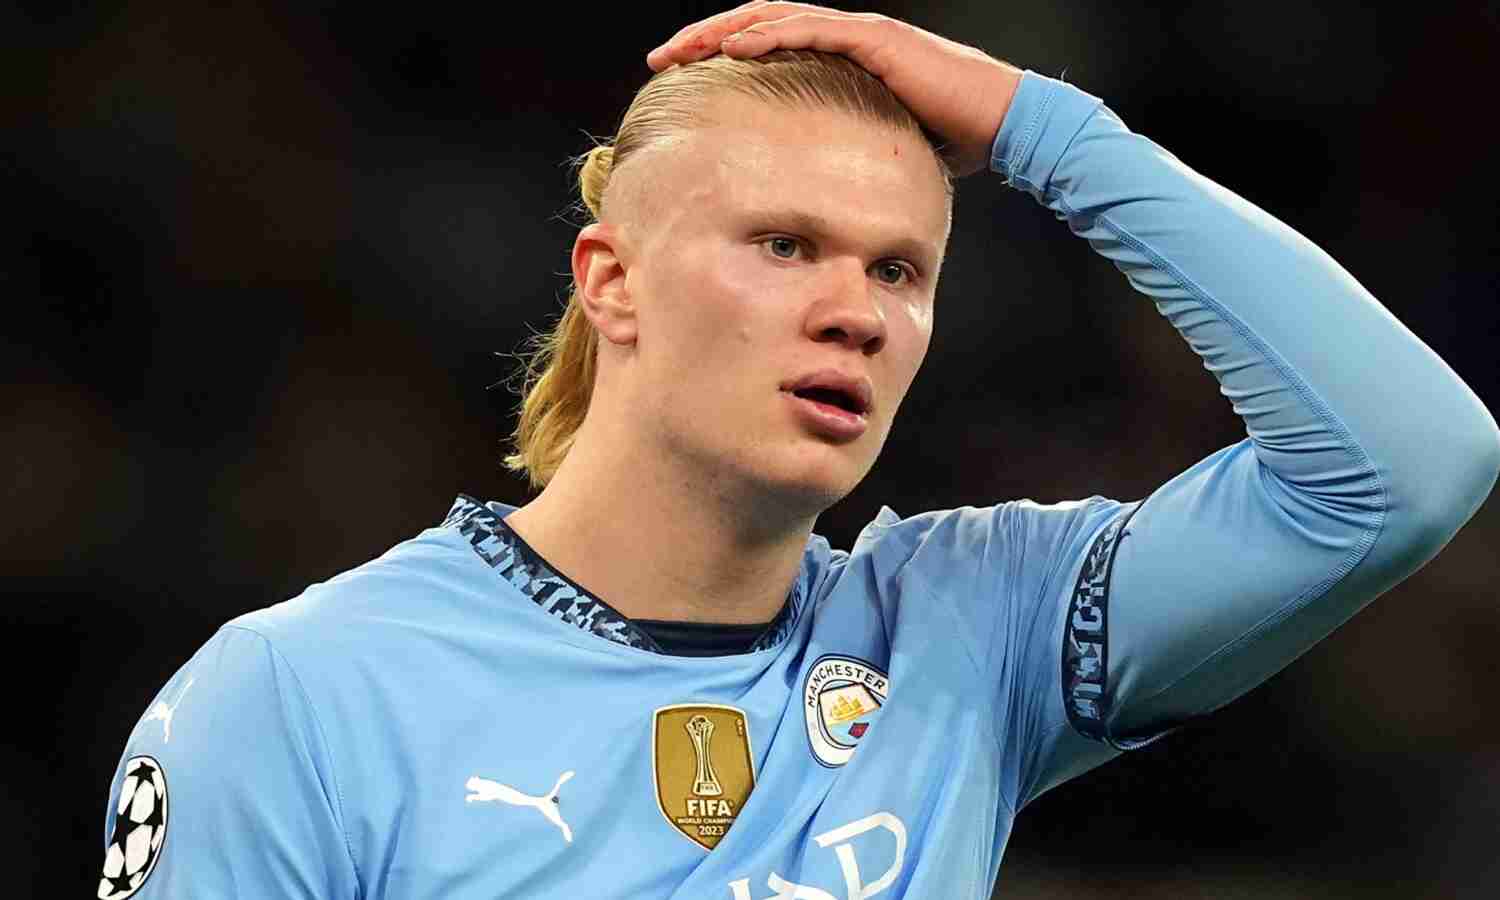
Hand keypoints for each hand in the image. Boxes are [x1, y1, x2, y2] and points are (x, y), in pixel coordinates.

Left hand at [646, 1, 1023, 177]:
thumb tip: (819, 194)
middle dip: (704, 38)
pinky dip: (769, 35)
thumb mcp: (882, 148)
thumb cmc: (951, 140)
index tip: (681, 78)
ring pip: (773, 18)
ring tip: (682, 50)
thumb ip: (848, 153)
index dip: (721, 55)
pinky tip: (734, 48)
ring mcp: (860, 32)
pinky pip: (811, 28)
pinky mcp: (875, 39)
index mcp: (840, 58)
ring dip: (722, 31)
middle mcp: (844, 35)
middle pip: (757, 23)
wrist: (1004, 124)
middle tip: (661, 60)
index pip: (768, 44)